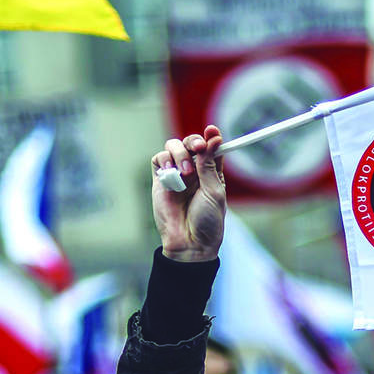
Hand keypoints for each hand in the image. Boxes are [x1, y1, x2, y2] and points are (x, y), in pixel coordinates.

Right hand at [151, 125, 225, 261]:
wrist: (189, 242)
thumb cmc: (207, 220)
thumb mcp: (214, 191)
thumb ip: (209, 165)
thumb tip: (213, 139)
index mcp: (211, 173)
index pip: (211, 148)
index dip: (211, 137)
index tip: (212, 131)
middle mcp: (194, 171)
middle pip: (191, 143)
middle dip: (194, 141)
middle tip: (198, 148)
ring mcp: (176, 174)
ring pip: (173, 146)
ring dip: (179, 153)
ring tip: (185, 172)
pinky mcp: (160, 180)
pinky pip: (159, 159)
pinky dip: (165, 161)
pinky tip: (172, 174)